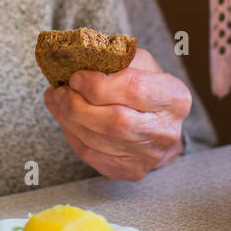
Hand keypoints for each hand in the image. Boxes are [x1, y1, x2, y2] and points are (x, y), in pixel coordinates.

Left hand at [43, 47, 190, 180]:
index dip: (99, 84)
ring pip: (98, 140)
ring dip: (68, 119)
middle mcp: (166, 131)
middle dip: (78, 105)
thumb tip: (78, 60)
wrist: (158, 125)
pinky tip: (64, 118)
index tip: (76, 76)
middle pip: (115, 122)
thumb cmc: (146, 87)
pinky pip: (91, 154)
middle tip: (60, 91)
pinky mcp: (129, 170)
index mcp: (174, 98)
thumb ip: (115, 60)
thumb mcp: (140, 64)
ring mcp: (148, 156)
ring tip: (56, 100)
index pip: (135, 90)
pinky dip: (71, 134)